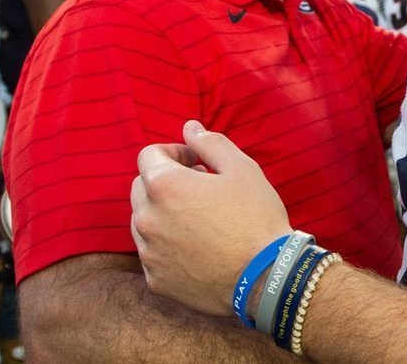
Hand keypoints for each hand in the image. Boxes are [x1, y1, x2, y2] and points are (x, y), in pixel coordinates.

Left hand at [131, 120, 291, 316]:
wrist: (266, 278)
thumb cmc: (256, 218)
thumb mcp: (242, 169)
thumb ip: (210, 143)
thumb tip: (190, 127)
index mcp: (164, 186)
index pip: (148, 155)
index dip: (174, 152)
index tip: (197, 162)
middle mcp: (147, 218)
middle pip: (140, 187)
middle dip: (165, 181)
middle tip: (200, 189)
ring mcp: (148, 252)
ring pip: (144, 221)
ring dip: (164, 213)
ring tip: (200, 220)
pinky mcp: (156, 279)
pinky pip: (153, 253)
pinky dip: (168, 245)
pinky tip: (199, 248)